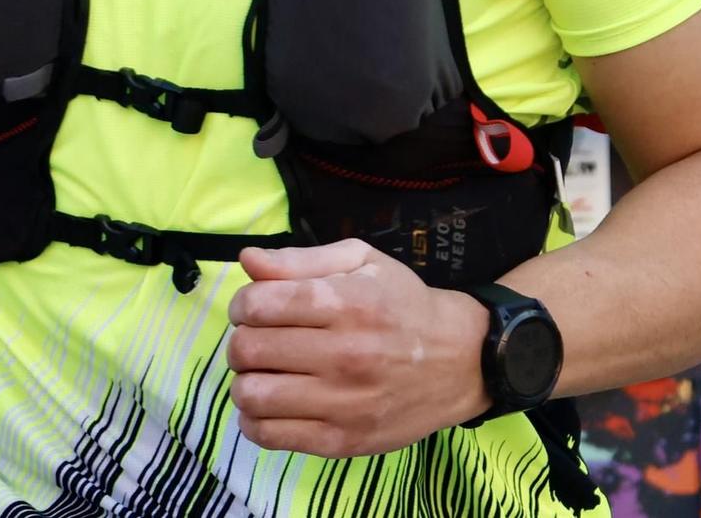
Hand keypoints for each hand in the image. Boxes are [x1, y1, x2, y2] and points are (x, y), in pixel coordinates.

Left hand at [226, 239, 488, 459]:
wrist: (460, 360)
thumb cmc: (404, 304)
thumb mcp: (361, 262)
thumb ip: (299, 259)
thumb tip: (247, 260)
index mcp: (345, 302)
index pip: (258, 305)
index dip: (243, 305)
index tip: (253, 309)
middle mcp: (343, 353)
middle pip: (249, 350)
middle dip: (240, 342)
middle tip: (256, 341)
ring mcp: (343, 403)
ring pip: (253, 396)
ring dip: (245, 382)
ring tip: (262, 373)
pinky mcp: (343, 440)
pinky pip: (271, 436)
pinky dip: (254, 421)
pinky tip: (269, 405)